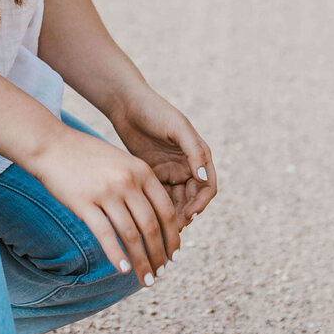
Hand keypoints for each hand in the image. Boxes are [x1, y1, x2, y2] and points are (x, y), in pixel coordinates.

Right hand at [25, 124, 178, 286]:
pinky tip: (123, 271)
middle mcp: (128, 182)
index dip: (173, 237)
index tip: (173, 255)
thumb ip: (138, 185)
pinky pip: (105, 235)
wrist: (51, 144)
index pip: (166, 211)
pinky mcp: (84, 203)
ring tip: (147, 280)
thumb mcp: (121, 162)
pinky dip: (116, 255)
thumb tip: (153, 220)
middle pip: (151, 226)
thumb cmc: (86, 156)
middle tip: (161, 273)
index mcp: (142, 171)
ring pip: (131, 235)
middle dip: (159, 255)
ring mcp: (106, 192)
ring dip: (142, 262)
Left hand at [106, 83, 216, 248]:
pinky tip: (148, 218)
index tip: (189, 215)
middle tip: (173, 229)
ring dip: (172, 215)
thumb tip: (204, 179)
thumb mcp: (178, 128)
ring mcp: (170, 170)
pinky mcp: (153, 173)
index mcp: (198, 155)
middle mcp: (187, 165)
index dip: (200, 203)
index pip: (207, 186)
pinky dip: (157, 208)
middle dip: (185, 214)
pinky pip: (159, 196)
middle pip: (192, 198)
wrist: (126, 103)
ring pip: (176, 201)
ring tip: (161, 228)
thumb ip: (194, 152)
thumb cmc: (155, 110)